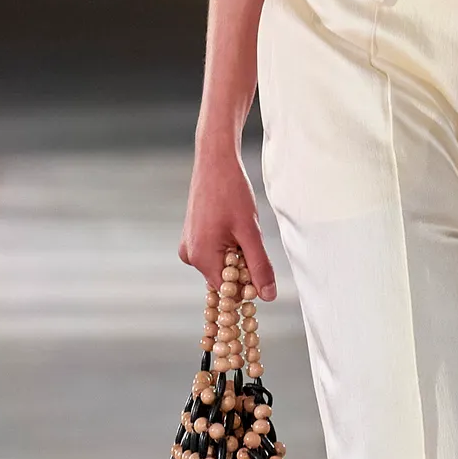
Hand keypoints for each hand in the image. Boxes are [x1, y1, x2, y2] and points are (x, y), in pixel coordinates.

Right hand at [179, 143, 276, 298]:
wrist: (215, 161)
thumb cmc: (231, 192)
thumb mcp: (250, 232)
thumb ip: (259, 266)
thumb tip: (268, 296)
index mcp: (200, 257)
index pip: (228, 291)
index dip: (247, 285)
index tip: (261, 269)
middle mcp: (190, 255)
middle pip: (224, 278)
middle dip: (243, 268)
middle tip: (251, 241)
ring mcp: (189, 246)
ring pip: (221, 265)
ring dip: (237, 255)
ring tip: (241, 228)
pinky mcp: (193, 236)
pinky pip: (215, 252)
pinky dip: (230, 246)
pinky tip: (234, 225)